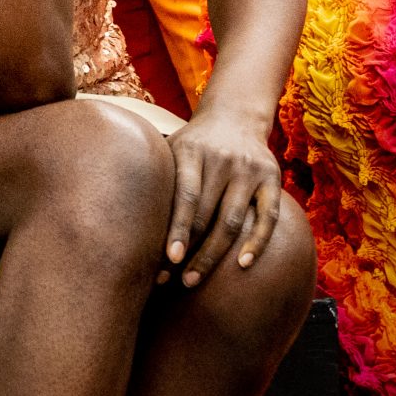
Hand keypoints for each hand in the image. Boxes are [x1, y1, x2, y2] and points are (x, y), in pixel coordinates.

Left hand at [163, 107, 286, 287]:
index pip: (185, 195)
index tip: (168, 259)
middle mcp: (224, 159)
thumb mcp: (172, 148)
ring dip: (213, 255)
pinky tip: (243, 265)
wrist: (235, 115)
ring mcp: (250, 169)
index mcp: (193, 150)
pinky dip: (257, 242)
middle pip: (207, 214)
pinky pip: (268, 217)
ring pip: (233, 221)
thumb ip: (158, 177)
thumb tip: (123, 221)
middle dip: (188, 251)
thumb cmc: (193, 144)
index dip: (177, 229)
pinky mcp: (272, 178)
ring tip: (193, 279)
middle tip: (171, 280)